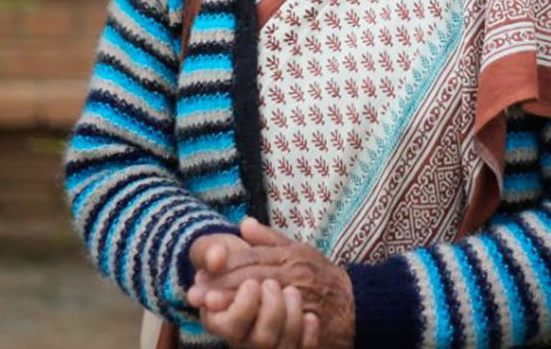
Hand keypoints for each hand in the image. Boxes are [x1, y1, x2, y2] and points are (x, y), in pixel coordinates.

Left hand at [192, 218, 352, 348]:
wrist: (354, 303)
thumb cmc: (321, 274)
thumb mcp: (298, 249)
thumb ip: (270, 238)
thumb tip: (244, 223)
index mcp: (291, 255)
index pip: (253, 257)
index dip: (226, 265)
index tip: (202, 272)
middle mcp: (295, 274)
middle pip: (253, 278)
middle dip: (223, 286)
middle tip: (197, 293)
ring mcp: (299, 298)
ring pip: (261, 300)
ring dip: (234, 304)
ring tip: (210, 309)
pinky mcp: (302, 321)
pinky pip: (277, 322)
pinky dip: (255, 323)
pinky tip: (238, 327)